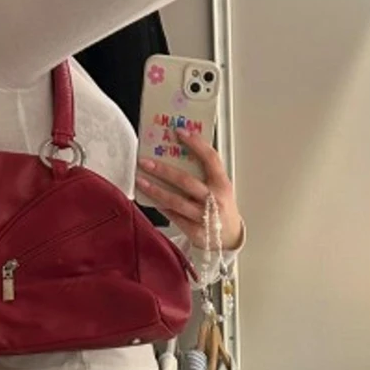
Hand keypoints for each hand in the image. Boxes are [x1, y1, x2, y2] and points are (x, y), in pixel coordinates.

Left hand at [136, 127, 243, 250]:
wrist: (229, 236)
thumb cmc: (221, 206)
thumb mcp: (220, 187)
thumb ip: (205, 172)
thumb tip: (177, 152)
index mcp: (222, 183)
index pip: (210, 158)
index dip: (196, 144)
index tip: (179, 132)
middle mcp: (214, 199)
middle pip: (186, 181)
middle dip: (163, 170)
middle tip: (145, 161)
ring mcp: (204, 216)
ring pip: (176, 201)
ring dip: (155, 190)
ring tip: (140, 180)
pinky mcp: (194, 230)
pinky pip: (173, 216)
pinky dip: (160, 206)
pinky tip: (149, 198)